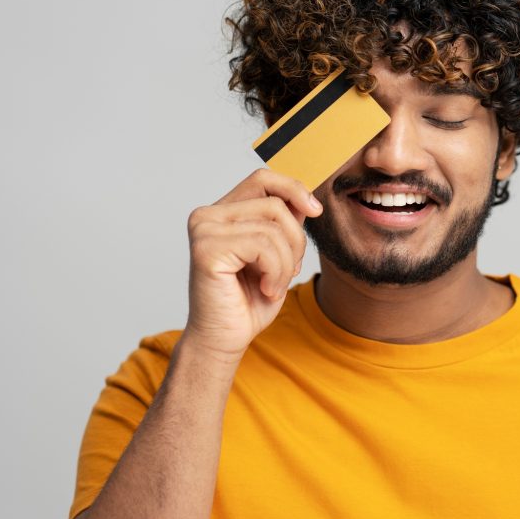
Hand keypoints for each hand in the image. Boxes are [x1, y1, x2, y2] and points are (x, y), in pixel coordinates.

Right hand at [180, 169, 321, 361]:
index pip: (263, 179)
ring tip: (274, 284)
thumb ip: (283, 224)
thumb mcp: (277, 254)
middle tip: (289, 270)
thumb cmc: (248, 301)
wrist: (225, 339)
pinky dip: (276, 271)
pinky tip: (266, 289)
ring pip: (273, 228)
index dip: (293, 189)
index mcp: (222, 212)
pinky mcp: (207, 249)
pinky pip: (263, 246)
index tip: (315, 211)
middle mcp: (207, 216)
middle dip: (295, 240)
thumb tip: (304, 198)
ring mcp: (204, 230)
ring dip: (286, 262)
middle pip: (275, 203)